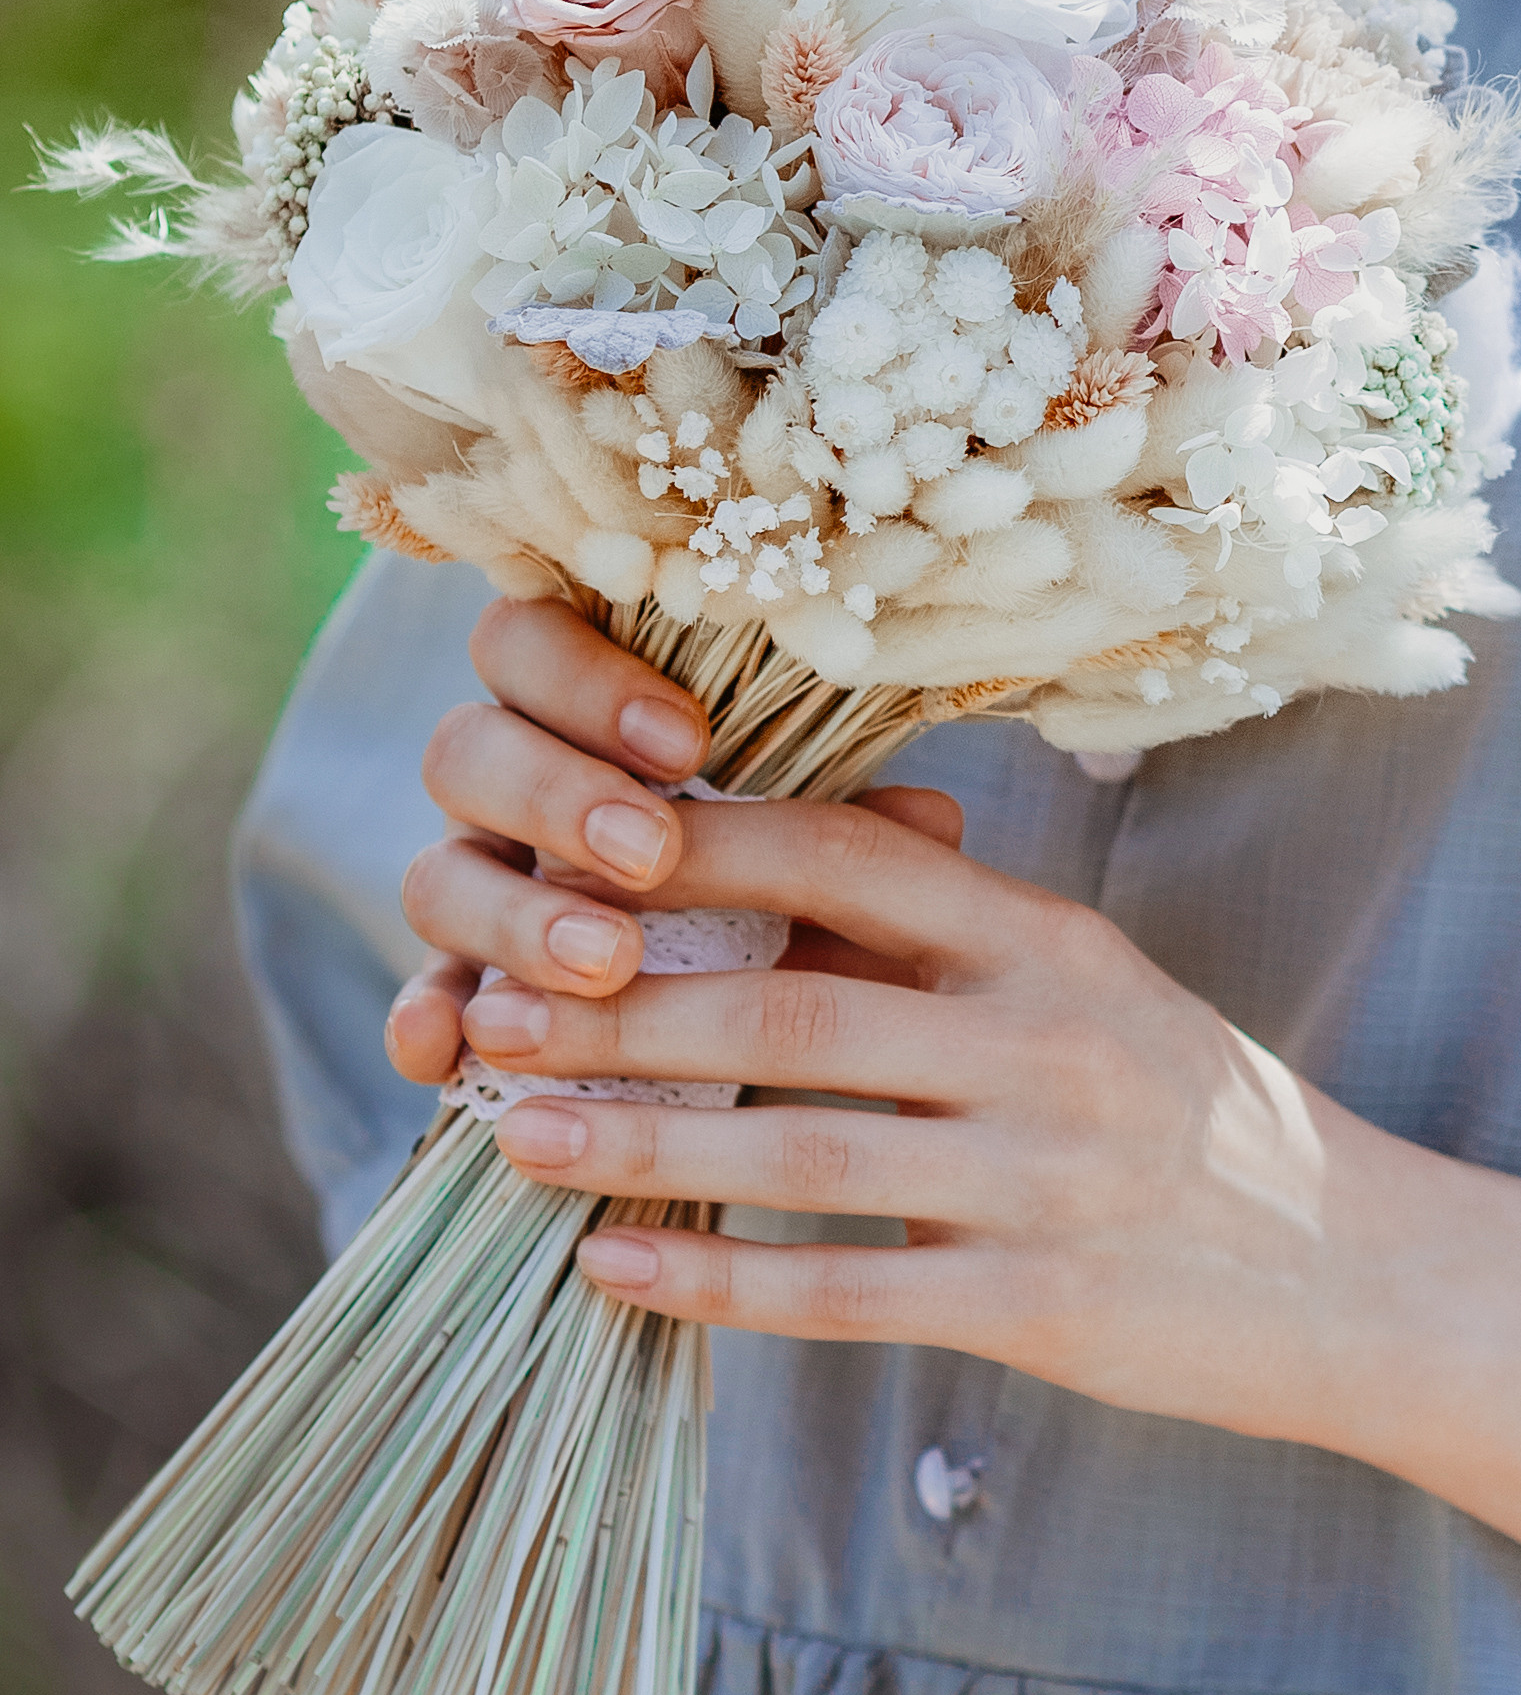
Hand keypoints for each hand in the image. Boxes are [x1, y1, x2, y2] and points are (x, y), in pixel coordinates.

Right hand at [390, 599, 967, 1085]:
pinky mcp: (453, 998)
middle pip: (463, 751)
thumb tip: (933, 817)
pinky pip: (413, 1001)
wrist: (752, 1032)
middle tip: (649, 852)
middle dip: (556, 797)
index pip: (531, 644)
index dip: (591, 681)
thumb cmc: (790, 903)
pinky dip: (424, 1021)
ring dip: (513, 915)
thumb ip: (852, 833)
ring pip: (434, 876)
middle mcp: (505, 794)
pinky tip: (449, 1050)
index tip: (689, 743)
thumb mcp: (828, 867)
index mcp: (579, 718)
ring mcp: (469, 893)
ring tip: (604, 962)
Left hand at [393, 598, 1343, 1436]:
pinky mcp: (1041, 1307)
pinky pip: (846, 1293)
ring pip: (797, 1151)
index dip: (695, 846)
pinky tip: (612, 1272)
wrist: (1358, 1266)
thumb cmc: (1185, 1106)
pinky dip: (717, 1283)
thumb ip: (935, 927)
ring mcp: (1044, 1178)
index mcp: (1046, 937)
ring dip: (635, 1142)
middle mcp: (1045, 1039)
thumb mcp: (1083, 981)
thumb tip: (754, 854)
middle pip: (790, 1009)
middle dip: (621, 1009)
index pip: (845, 855)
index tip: (568, 846)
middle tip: (490, 1007)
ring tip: (509, 1132)